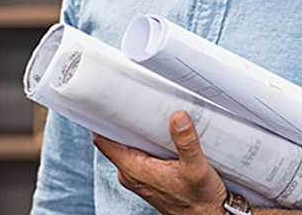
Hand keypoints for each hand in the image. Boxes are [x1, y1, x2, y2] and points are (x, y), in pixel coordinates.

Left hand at [93, 111, 228, 214]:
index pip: (103, 140)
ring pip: (128, 147)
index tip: (108, 100)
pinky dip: (147, 142)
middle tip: (136, 100)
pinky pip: (139, 154)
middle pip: (115, 140)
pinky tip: (161, 134)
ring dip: (138, 131)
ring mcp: (139, 177)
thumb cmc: (199, 201)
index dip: (102, 119)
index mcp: (134, 170)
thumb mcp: (196, 168)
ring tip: (151, 113)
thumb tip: (178, 117)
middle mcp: (131, 174)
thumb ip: (186, 142)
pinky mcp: (148, 178)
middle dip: (124, 120)